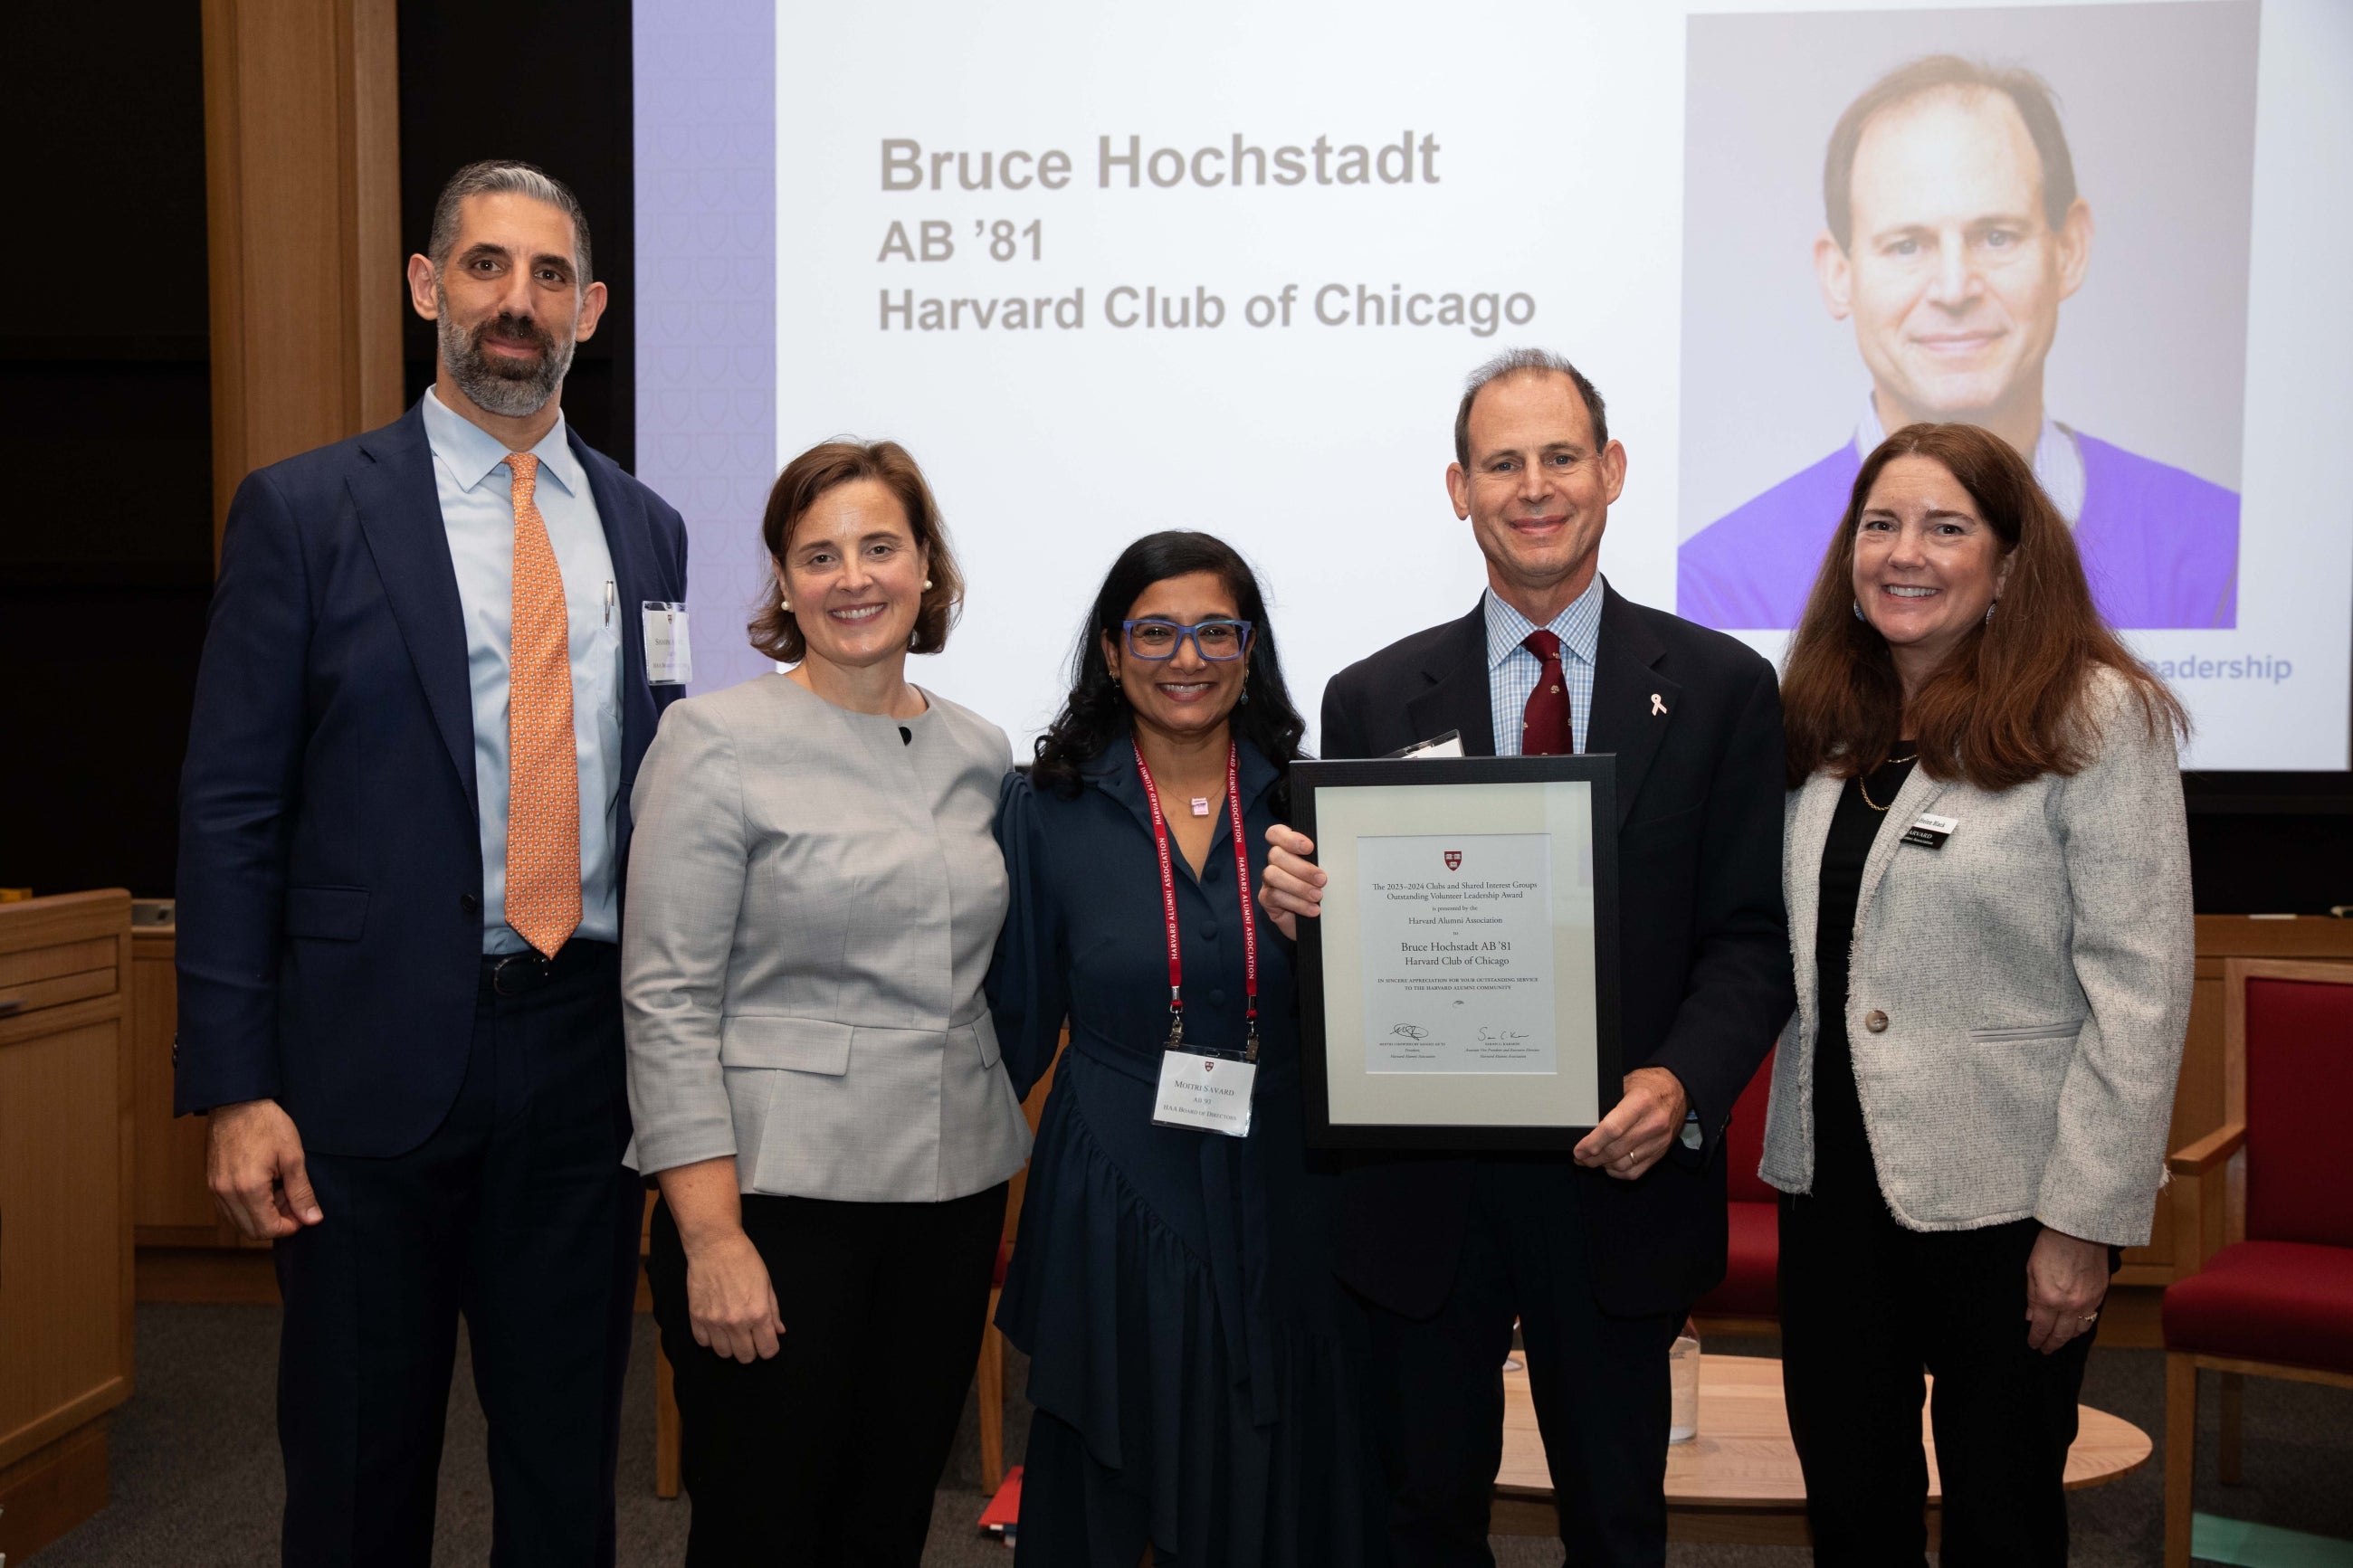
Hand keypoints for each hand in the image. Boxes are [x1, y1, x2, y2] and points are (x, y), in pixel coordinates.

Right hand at [206, 1098, 322, 1238]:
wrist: (237, 1102)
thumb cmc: (267, 1125)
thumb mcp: (293, 1157)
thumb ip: (302, 1192)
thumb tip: (313, 1219)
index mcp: (248, 1189)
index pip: (268, 1230)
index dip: (289, 1226)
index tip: (302, 1211)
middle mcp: (226, 1194)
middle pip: (252, 1231)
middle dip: (277, 1222)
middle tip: (292, 1199)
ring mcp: (215, 1189)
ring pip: (239, 1222)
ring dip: (262, 1216)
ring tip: (279, 1190)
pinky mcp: (212, 1183)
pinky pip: (229, 1209)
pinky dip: (248, 1207)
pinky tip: (264, 1186)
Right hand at [684, 1228, 784, 1363]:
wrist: (715, 1245)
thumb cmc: (744, 1260)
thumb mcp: (767, 1284)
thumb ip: (773, 1311)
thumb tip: (779, 1331)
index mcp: (758, 1314)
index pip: (767, 1351)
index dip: (769, 1347)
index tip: (766, 1340)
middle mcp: (736, 1322)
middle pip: (745, 1357)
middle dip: (751, 1350)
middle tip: (750, 1336)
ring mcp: (714, 1322)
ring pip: (724, 1354)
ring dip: (730, 1346)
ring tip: (731, 1330)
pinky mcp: (697, 1317)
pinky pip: (704, 1343)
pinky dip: (710, 1339)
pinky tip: (716, 1326)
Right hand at [1259, 824, 1325, 940]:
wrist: (1321, 923)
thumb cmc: (1324, 893)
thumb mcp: (1326, 874)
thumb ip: (1323, 862)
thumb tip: (1334, 853)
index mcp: (1288, 849)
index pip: (1276, 834)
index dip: (1289, 838)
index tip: (1309, 848)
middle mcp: (1275, 863)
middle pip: (1276, 854)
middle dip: (1301, 868)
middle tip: (1322, 880)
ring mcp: (1269, 881)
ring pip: (1273, 875)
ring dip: (1298, 886)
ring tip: (1318, 896)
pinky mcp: (1266, 900)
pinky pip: (1275, 896)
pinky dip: (1296, 903)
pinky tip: (1312, 909)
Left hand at [1573, 1067, 1688, 1180]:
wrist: (1678, 1089)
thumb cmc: (1648, 1085)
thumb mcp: (1625, 1084)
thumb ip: (1608, 1104)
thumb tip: (1586, 1126)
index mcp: (1641, 1102)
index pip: (1612, 1129)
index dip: (1592, 1143)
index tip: (1579, 1150)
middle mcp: (1653, 1123)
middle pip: (1616, 1150)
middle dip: (1592, 1158)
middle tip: (1580, 1157)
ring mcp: (1659, 1140)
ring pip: (1624, 1164)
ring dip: (1603, 1166)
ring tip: (1591, 1161)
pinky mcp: (1662, 1151)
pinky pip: (1636, 1171)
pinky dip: (1619, 1172)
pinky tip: (1609, 1166)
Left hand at [2025, 1228, 2109, 1354]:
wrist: (2080, 1230)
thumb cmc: (2051, 1245)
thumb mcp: (2031, 1270)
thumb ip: (2032, 1297)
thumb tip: (2031, 1317)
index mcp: (2049, 1299)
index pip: (2042, 1328)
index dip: (2036, 1339)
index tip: (2033, 1344)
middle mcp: (2070, 1305)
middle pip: (2061, 1335)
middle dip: (2052, 1344)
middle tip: (2045, 1350)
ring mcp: (2088, 1302)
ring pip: (2079, 1331)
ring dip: (2068, 1338)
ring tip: (2059, 1340)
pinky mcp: (2100, 1295)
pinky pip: (2091, 1318)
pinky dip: (2082, 1326)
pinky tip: (2075, 1327)